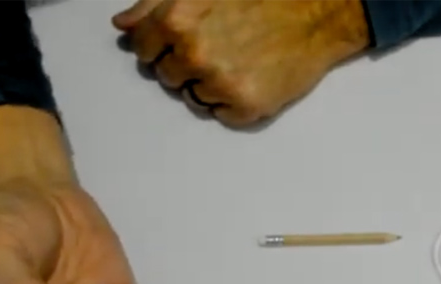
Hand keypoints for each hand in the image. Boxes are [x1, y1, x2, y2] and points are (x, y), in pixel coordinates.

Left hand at [112, 0, 369, 125]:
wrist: (317, 13)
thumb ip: (154, 4)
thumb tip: (123, 25)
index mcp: (176, 21)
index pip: (142, 50)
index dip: (161, 45)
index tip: (183, 41)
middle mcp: (194, 54)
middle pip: (167, 77)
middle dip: (186, 65)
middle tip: (221, 46)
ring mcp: (220, 83)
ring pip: (194, 98)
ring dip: (210, 85)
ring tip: (240, 60)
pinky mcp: (246, 106)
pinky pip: (223, 115)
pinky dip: (234, 103)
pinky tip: (254, 76)